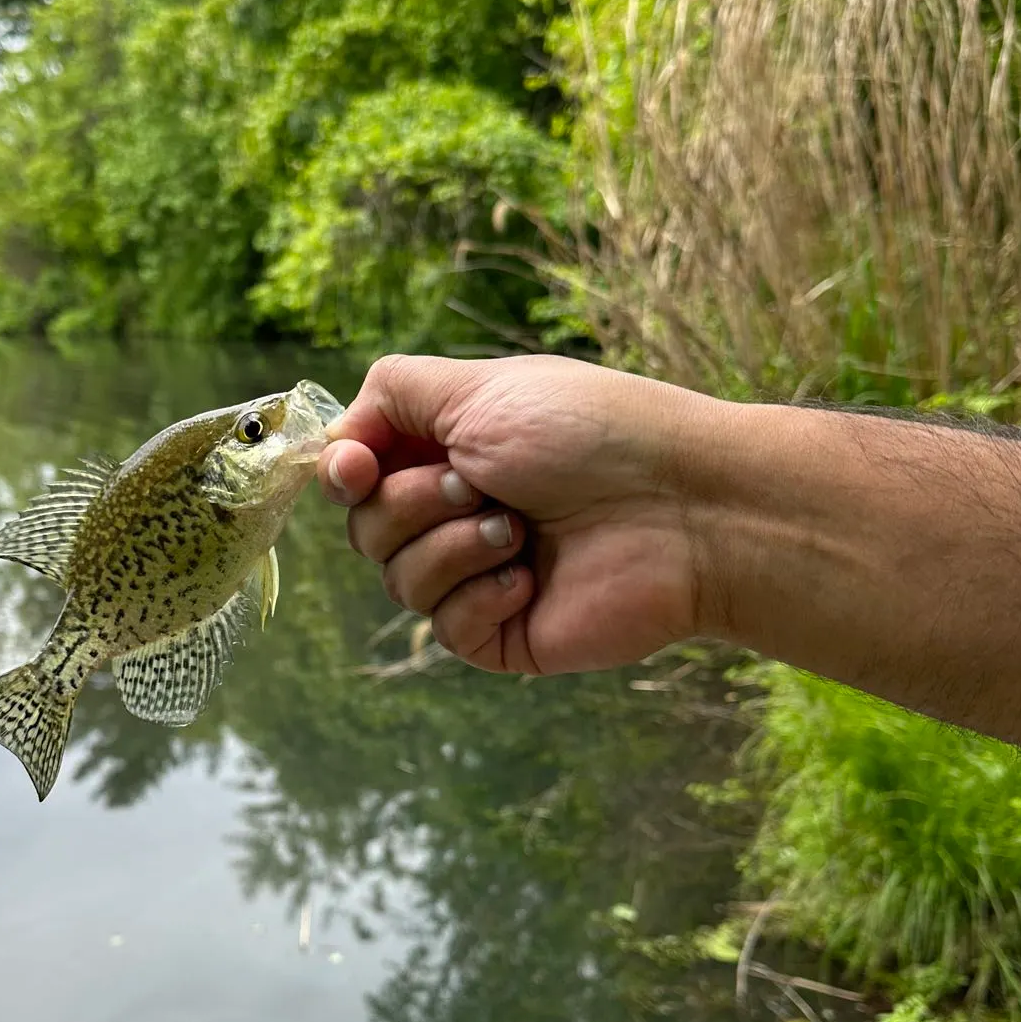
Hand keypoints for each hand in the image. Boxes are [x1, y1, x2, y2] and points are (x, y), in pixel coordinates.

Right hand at [318, 354, 717, 675]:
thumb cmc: (590, 434)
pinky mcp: (505, 632)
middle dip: (411, 504)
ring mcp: (479, 573)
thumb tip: (338, 438)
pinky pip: (445, 627)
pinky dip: (479, 595)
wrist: (682, 510)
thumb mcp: (480, 390)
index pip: (355, 471)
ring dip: (451, 547)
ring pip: (397, 579)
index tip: (356, 469)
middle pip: (364, 528)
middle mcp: (456, 510)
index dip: (342, 472)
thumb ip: (394, 396)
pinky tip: (529, 577)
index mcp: (449, 449)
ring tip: (517, 530)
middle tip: (478, 485)